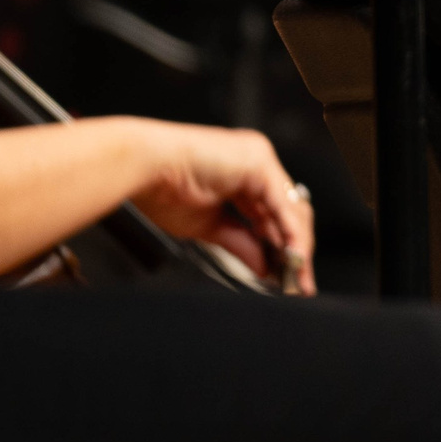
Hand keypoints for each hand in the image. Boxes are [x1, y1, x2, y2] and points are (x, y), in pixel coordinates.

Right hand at [129, 122, 316, 294]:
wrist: (141, 168)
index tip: (288, 275)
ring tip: (297, 277)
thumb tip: (263, 266)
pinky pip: (282, 204)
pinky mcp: (258, 163)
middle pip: (289, 211)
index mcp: (244, 173)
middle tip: (299, 282)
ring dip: (296, 245)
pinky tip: (293, 256)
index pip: (274, 213)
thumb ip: (239, 242)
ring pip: (291, 208)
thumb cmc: (160, 188)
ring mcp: (260, 159)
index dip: (283, 245)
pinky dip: (290, 233)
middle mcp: (257, 163)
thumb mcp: (207, 225)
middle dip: (296, 249)